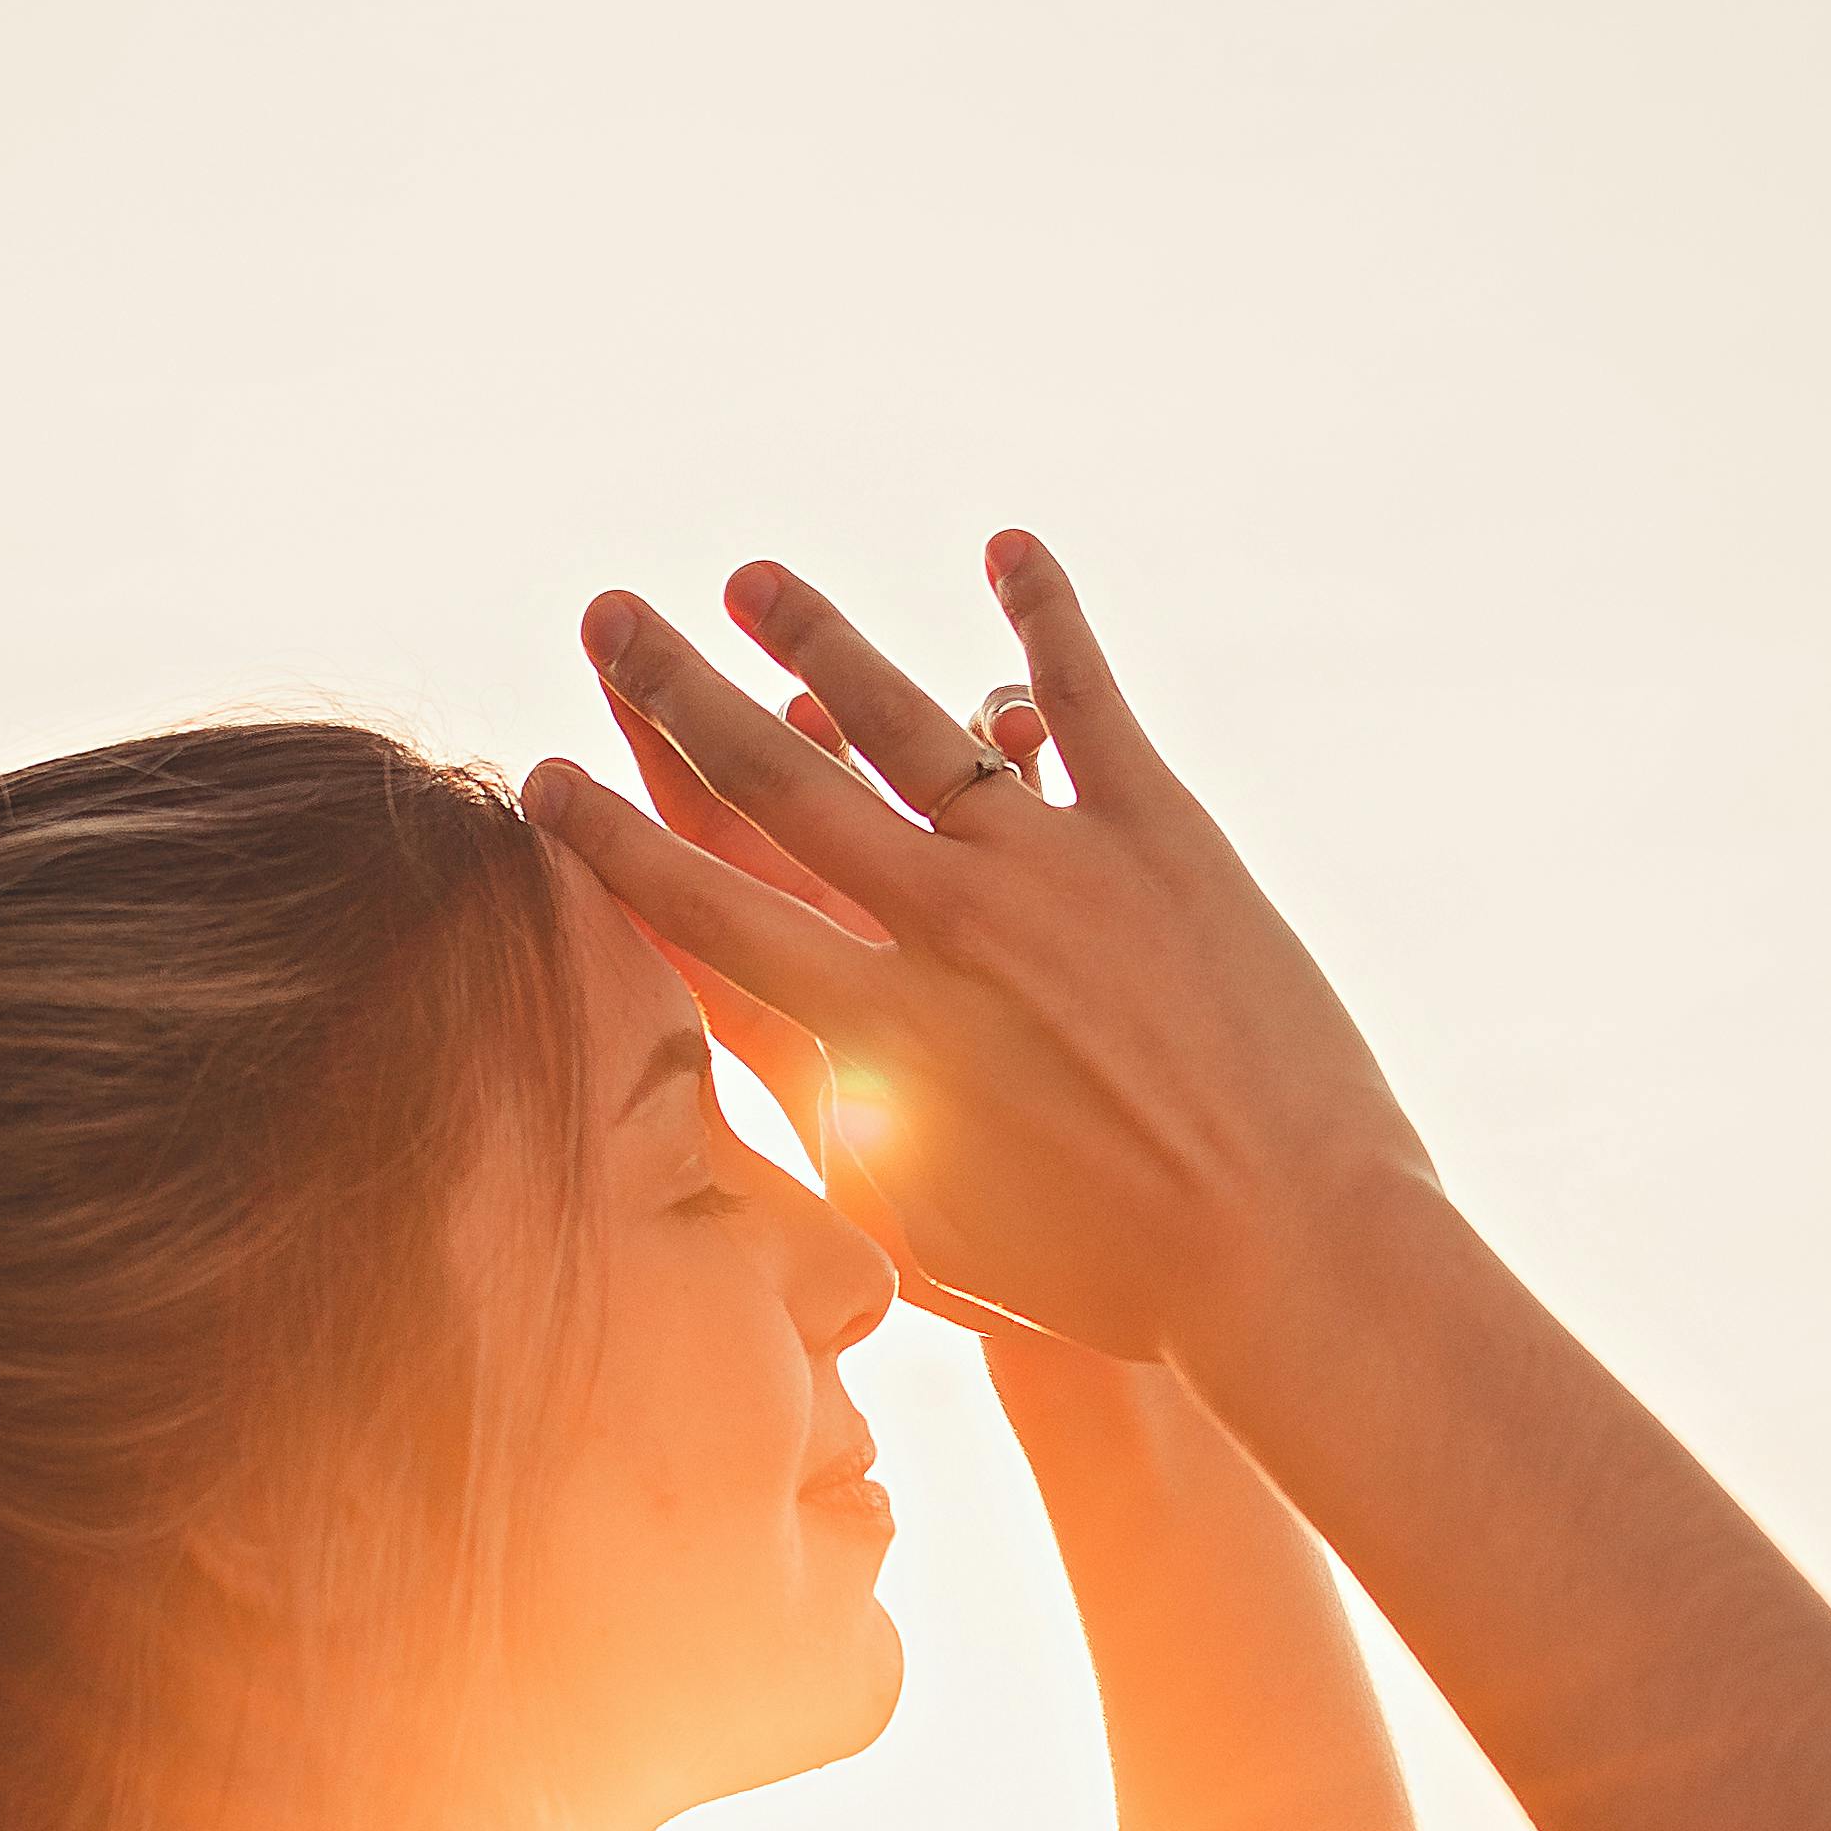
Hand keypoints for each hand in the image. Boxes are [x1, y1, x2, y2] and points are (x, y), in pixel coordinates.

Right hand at [527, 538, 1429, 1360]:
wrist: (1288, 1255)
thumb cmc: (1107, 1285)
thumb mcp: (928, 1227)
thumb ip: (845, 1126)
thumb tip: (787, 1055)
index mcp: (873, 1032)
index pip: (701, 910)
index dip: (611, 838)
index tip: (541, 776)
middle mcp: (944, 929)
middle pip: (775, 784)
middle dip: (673, 690)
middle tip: (605, 614)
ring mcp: (1053, 868)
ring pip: (904, 719)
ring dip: (815, 635)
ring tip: (750, 578)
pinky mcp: (1160, 836)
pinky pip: (1085, 700)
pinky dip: (1042, 617)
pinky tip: (1007, 545)